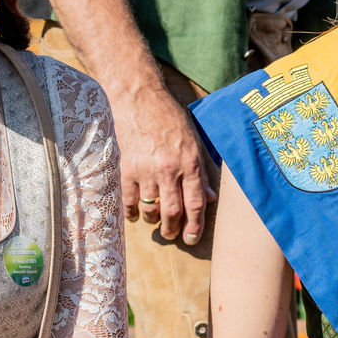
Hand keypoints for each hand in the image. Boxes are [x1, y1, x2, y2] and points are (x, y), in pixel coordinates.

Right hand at [113, 84, 217, 244]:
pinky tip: (135, 213)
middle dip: (173, 229)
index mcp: (189, 162)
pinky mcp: (126, 169)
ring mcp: (146, 170)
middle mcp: (169, 169)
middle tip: (172, 234)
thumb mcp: (192, 141)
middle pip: (173, 211)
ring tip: (155, 221)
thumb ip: (201, 171)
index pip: (196, 203)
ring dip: (153, 220)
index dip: (195, 226)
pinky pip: (129, 200)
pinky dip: (132, 212)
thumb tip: (211, 198)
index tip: (192, 239)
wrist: (138, 98)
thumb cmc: (168, 117)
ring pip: (151, 209)